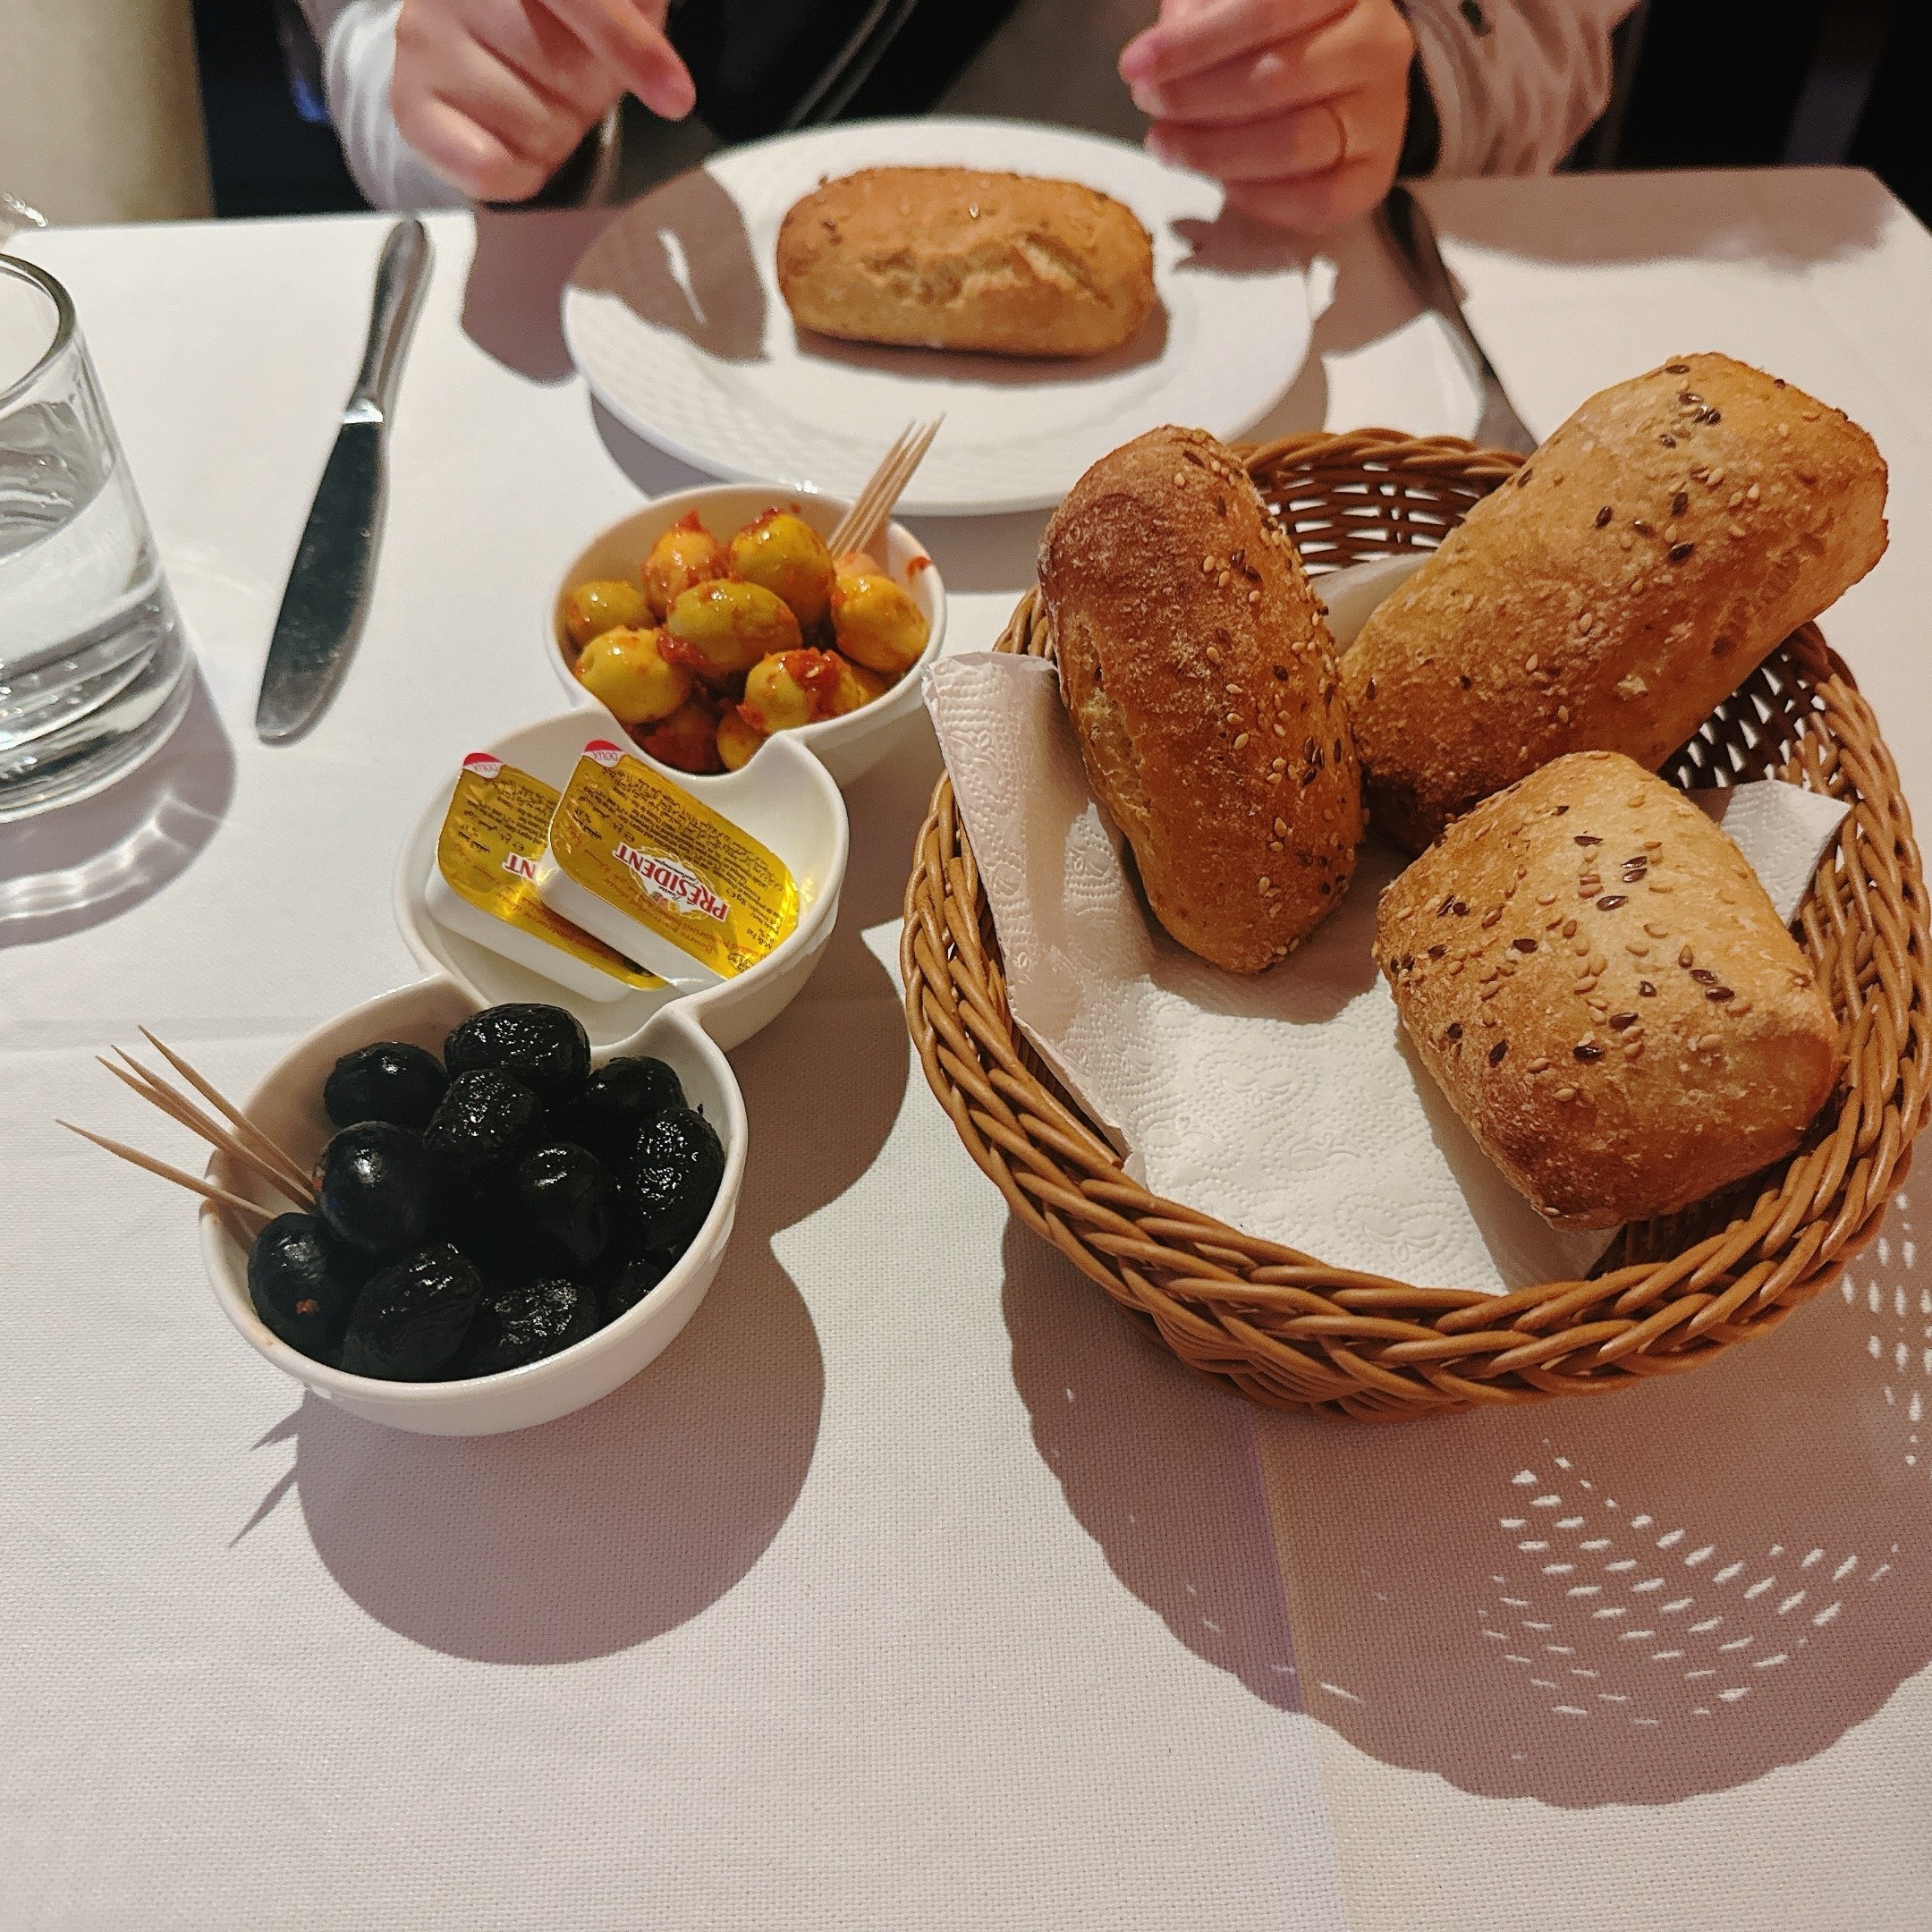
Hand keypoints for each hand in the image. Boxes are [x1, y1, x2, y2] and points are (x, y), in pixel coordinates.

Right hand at [393, 0, 694, 203]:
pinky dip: (519, 174)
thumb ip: (636, 9)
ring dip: (556, 135)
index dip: (627, 46)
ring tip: (536, 105)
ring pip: (536, 127)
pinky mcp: (408, 101)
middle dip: (588, 96)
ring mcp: (425, 39)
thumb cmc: (554, 28)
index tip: (676, 97)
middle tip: (567, 83)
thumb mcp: (607, 8)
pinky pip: (487, 169)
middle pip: (566, 75)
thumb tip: (663, 67)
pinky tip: (510, 146)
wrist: (468, 55)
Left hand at [1120, 0, 1413, 231]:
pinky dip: (1257, 197)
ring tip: (1167, 144)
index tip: (1136, 65)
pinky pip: (1316, 201)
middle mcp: (1376, 45)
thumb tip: (1158, 52)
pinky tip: (1218, 180)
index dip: (1194, 43)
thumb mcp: (1239, 3)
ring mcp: (1382, 114)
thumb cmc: (1280, 33)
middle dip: (1195, 99)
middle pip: (1276, 80)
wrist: (1346, 77)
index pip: (1269, 8)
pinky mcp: (1375, 175)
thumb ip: (1203, 11)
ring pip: (1293, 144)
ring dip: (1214, 152)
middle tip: (1148, 106)